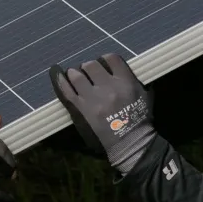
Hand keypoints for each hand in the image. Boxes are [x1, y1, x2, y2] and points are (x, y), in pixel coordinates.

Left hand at [50, 54, 155, 174]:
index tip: (103, 64)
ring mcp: (93, 98)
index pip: (111, 59)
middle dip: (89, 67)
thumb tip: (123, 70)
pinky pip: (67, 91)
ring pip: (77, 76)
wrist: (129, 142)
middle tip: (88, 72)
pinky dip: (61, 81)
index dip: (105, 59)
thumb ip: (134, 80)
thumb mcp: (145, 95)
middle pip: (92, 65)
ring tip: (74, 75)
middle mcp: (108, 86)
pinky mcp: (81, 109)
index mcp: (126, 81)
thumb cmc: (140, 120)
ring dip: (75, 73)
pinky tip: (58, 75)